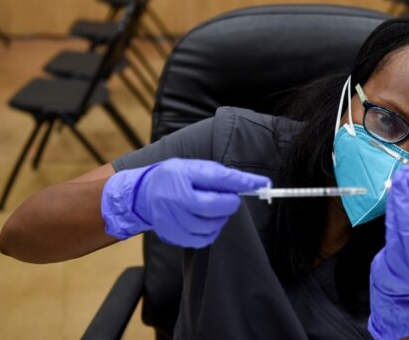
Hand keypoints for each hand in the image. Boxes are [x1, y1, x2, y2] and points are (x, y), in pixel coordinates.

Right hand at [101, 158, 270, 247]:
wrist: (145, 194)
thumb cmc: (177, 177)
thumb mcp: (197, 168)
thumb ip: (224, 176)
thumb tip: (254, 183)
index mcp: (183, 175)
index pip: (219, 179)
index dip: (243, 182)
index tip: (264, 183)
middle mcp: (175, 198)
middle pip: (214, 207)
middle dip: (229, 204)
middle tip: (230, 200)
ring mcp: (171, 219)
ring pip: (210, 226)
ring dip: (220, 219)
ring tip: (213, 208)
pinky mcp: (172, 235)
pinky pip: (202, 240)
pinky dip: (210, 231)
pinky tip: (205, 221)